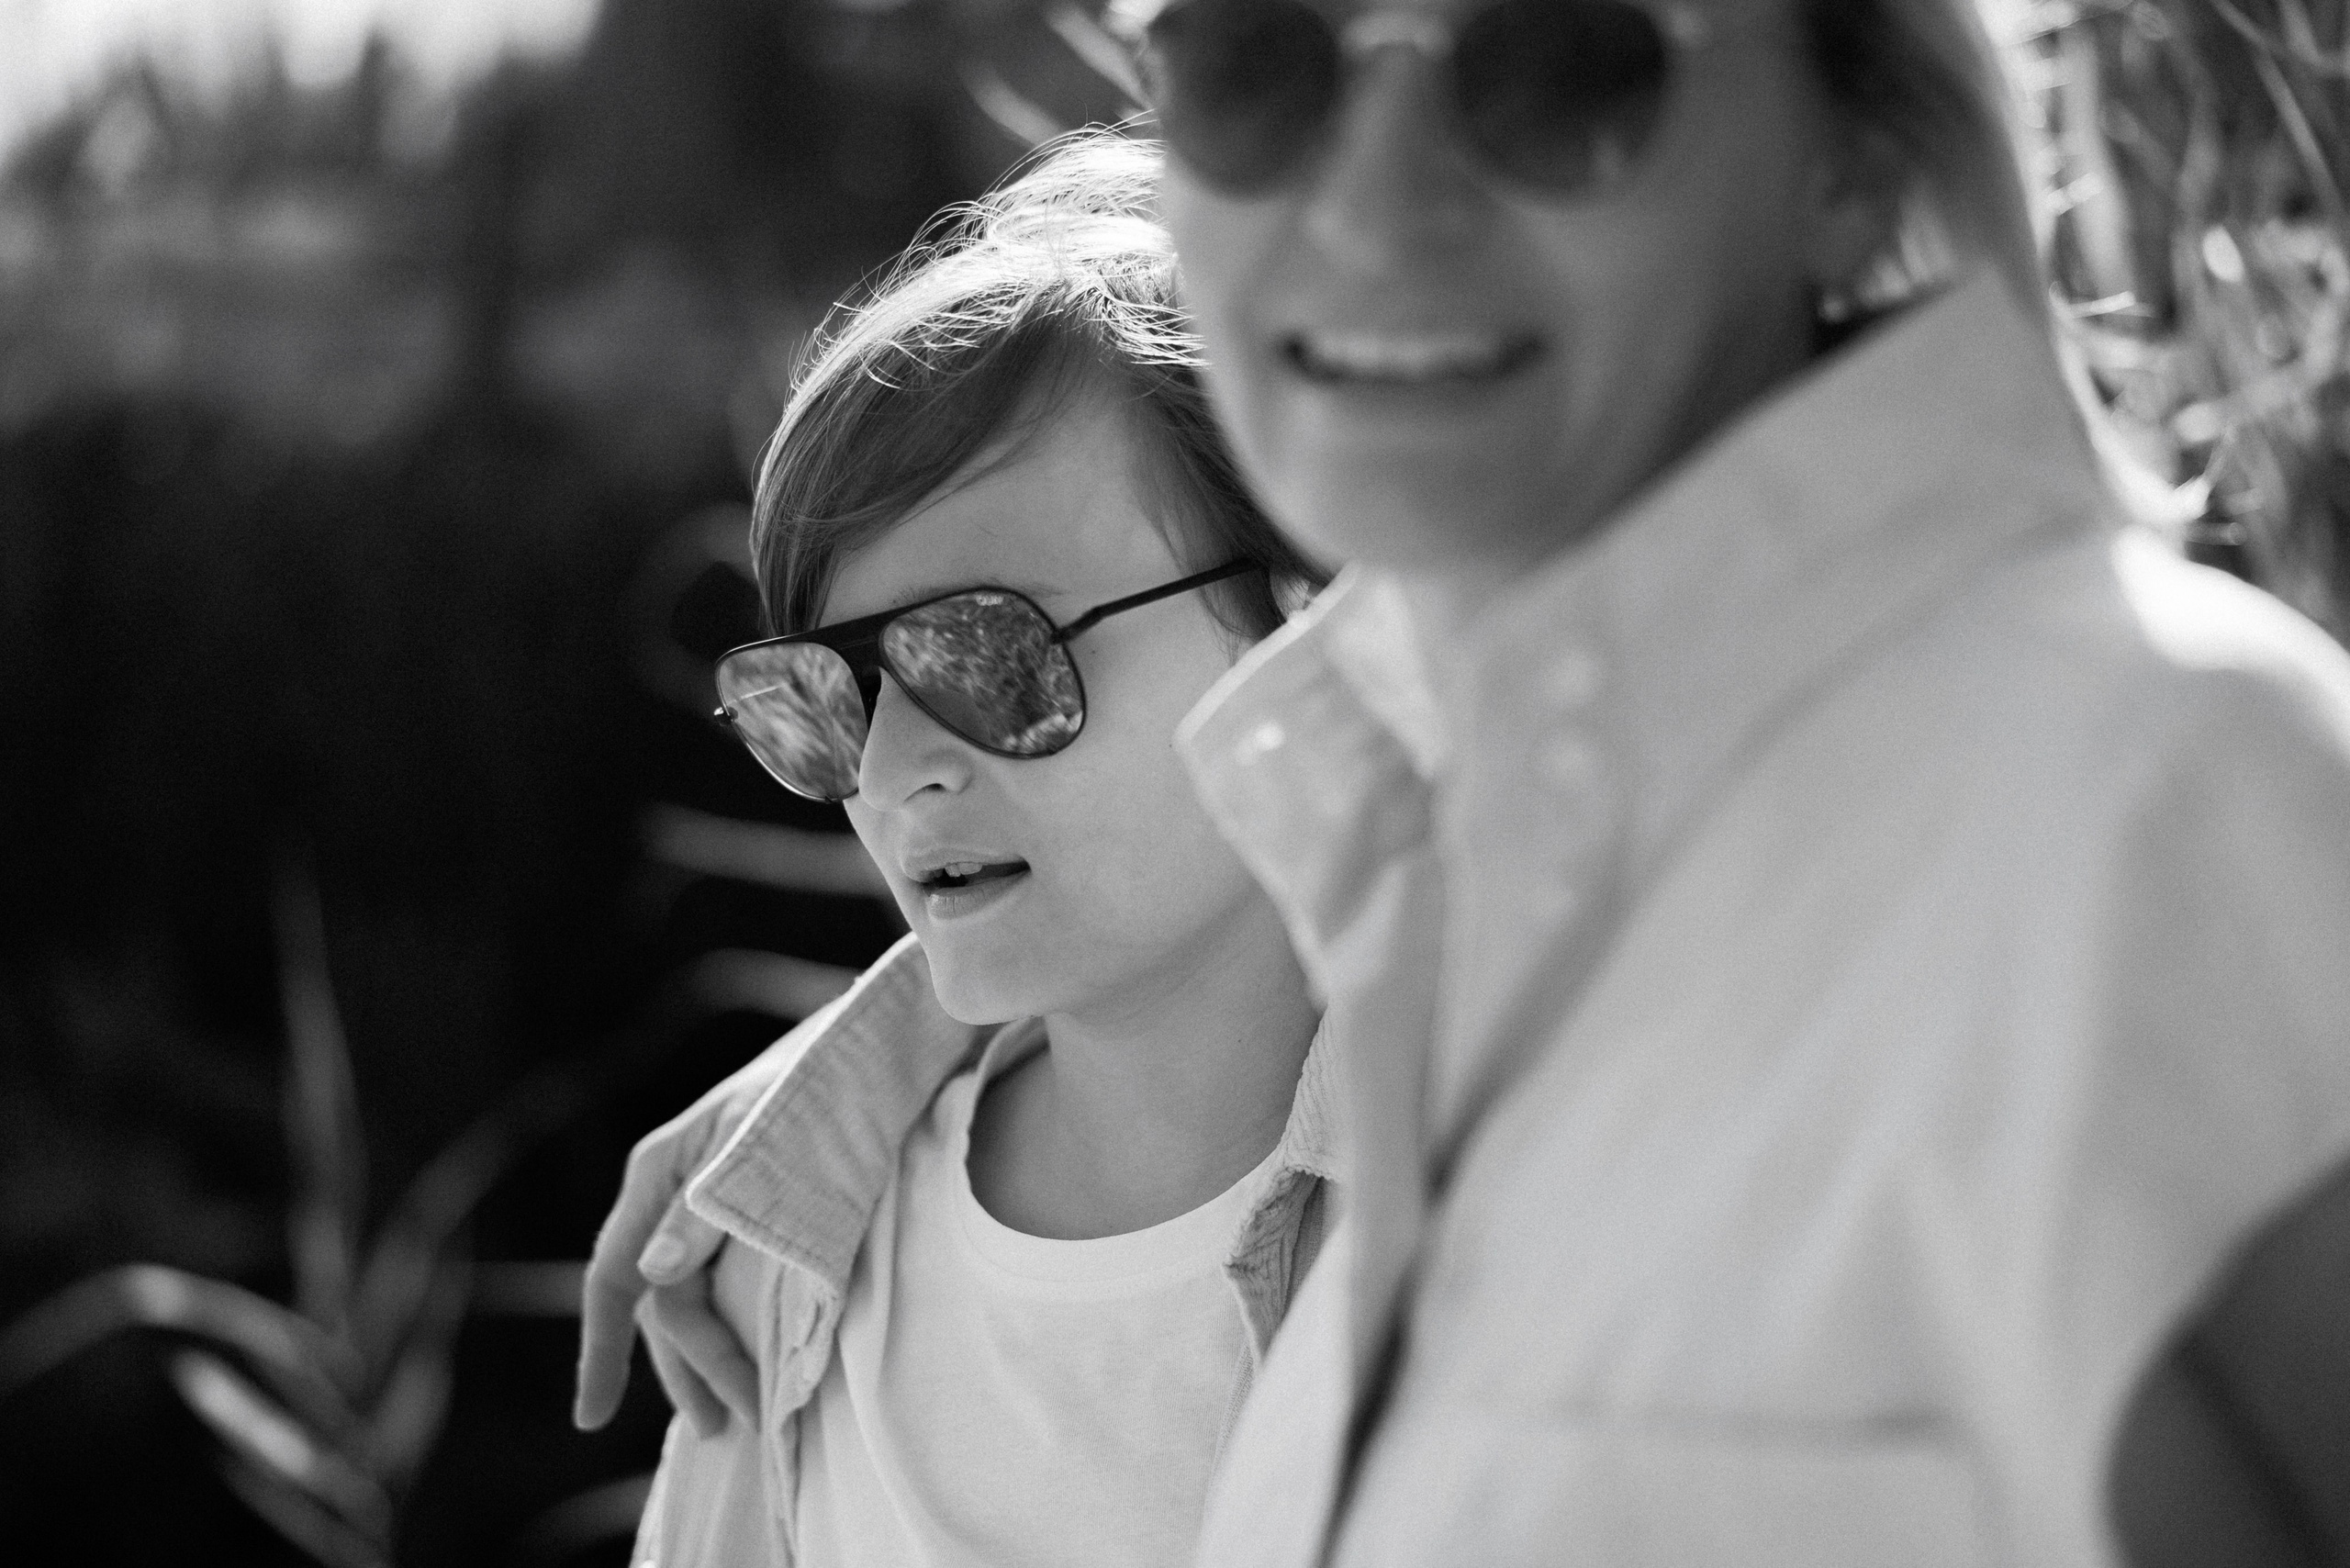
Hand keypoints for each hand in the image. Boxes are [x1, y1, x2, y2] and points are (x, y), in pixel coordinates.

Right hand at [573, 1047, 790, 1435]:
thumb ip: (704, 1210)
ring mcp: (700, 1198)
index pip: (613, 1279)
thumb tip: (650, 1275)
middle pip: (660, 1301)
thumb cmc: (812, 1086)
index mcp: (660, 1171)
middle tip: (726, 1427)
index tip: (592, 1420)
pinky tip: (740, 1357)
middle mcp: (669, 1188)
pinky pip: (716, 1280)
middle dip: (686, 1368)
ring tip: (732, 1415)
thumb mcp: (759, 1146)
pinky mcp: (737, 1206)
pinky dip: (725, 1325)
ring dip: (705, 1357)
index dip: (600, 1351)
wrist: (861, 1043)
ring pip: (687, 1297)